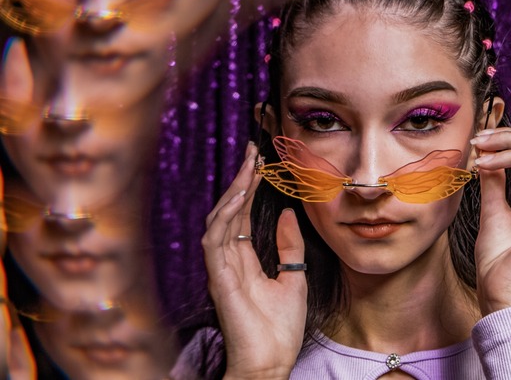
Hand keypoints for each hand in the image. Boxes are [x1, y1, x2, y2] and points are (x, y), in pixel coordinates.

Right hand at [201, 143, 306, 378]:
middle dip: (239, 180)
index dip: (249, 188)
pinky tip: (239, 195)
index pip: (241, 215)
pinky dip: (225, 214)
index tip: (259, 161)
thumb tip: (287, 213)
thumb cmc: (279, 329)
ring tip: (249, 165)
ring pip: (219, 219)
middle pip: (229, 211)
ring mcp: (220, 268)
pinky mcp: (218, 277)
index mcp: (243, 260)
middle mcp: (227, 260)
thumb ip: (289, 247)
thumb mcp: (293, 277)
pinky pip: (215, 239)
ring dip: (233, 191)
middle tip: (252, 151)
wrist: (271, 362)